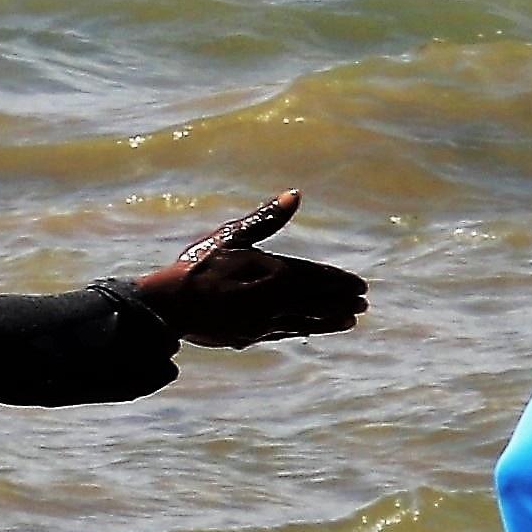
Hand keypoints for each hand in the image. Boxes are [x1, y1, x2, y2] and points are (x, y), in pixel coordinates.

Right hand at [133, 192, 368, 348]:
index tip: (360, 285)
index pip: (315, 277)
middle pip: (316, 300)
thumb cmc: (197, 266)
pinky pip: (287, 332)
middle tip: (363, 302)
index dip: (338, 281)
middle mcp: (273, 301)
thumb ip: (265, 219)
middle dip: (340, 300)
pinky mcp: (251, 337)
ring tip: (352, 320)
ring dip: (330, 319)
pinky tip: (317, 329)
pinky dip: (307, 329)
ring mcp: (263, 322)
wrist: (167, 306)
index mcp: (271, 273)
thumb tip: (295, 195)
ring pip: (306, 320)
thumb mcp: (231, 237)